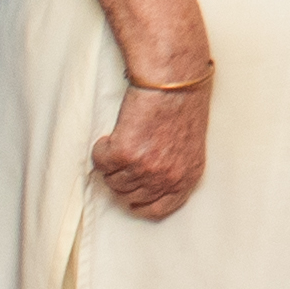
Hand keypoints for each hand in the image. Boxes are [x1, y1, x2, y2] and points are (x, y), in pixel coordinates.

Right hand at [88, 75, 209, 222]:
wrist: (173, 79)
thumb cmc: (183, 103)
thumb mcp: (189, 144)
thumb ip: (173, 167)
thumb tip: (150, 183)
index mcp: (187, 177)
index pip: (160, 209)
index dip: (142, 204)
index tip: (132, 197)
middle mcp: (167, 178)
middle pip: (129, 196)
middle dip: (123, 178)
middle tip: (126, 156)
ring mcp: (145, 169)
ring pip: (111, 181)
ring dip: (112, 162)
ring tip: (125, 137)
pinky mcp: (124, 154)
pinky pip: (100, 162)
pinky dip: (102, 148)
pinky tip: (115, 132)